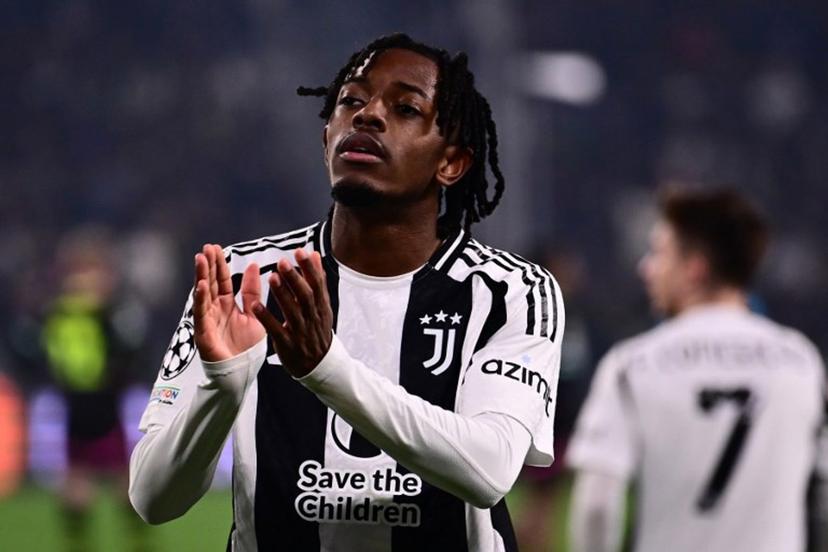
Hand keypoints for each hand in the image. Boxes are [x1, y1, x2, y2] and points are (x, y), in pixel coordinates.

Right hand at [193, 244, 265, 361]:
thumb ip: (251, 292)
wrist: (242, 373)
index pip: (221, 280)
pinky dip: (201, 300)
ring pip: (203, 295)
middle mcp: (215, 310)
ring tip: (200, 259)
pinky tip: (201, 286)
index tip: (215, 247)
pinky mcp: (204, 333)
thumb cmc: (247, 347)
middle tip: (206, 248)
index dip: (218, 265)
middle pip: (210, 283)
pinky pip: (201, 314)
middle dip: (208, 266)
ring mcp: (208, 321)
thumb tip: (253, 265)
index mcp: (227, 305)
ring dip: (201, 277)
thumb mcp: (254, 314)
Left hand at [252, 249, 332, 377]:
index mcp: (321, 306)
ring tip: (271, 277)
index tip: (300, 251)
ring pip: (292, 311)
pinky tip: (255, 306)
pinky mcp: (287, 344)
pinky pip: (276, 329)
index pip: (317, 284)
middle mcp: (312, 317)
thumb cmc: (317, 330)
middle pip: (305, 295)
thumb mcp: (322, 305)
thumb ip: (316, 280)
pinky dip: (266, 318)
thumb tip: (314, 254)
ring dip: (282, 294)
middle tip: (283, 262)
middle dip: (294, 278)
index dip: (310, 268)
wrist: (319, 365)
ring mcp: (300, 331)